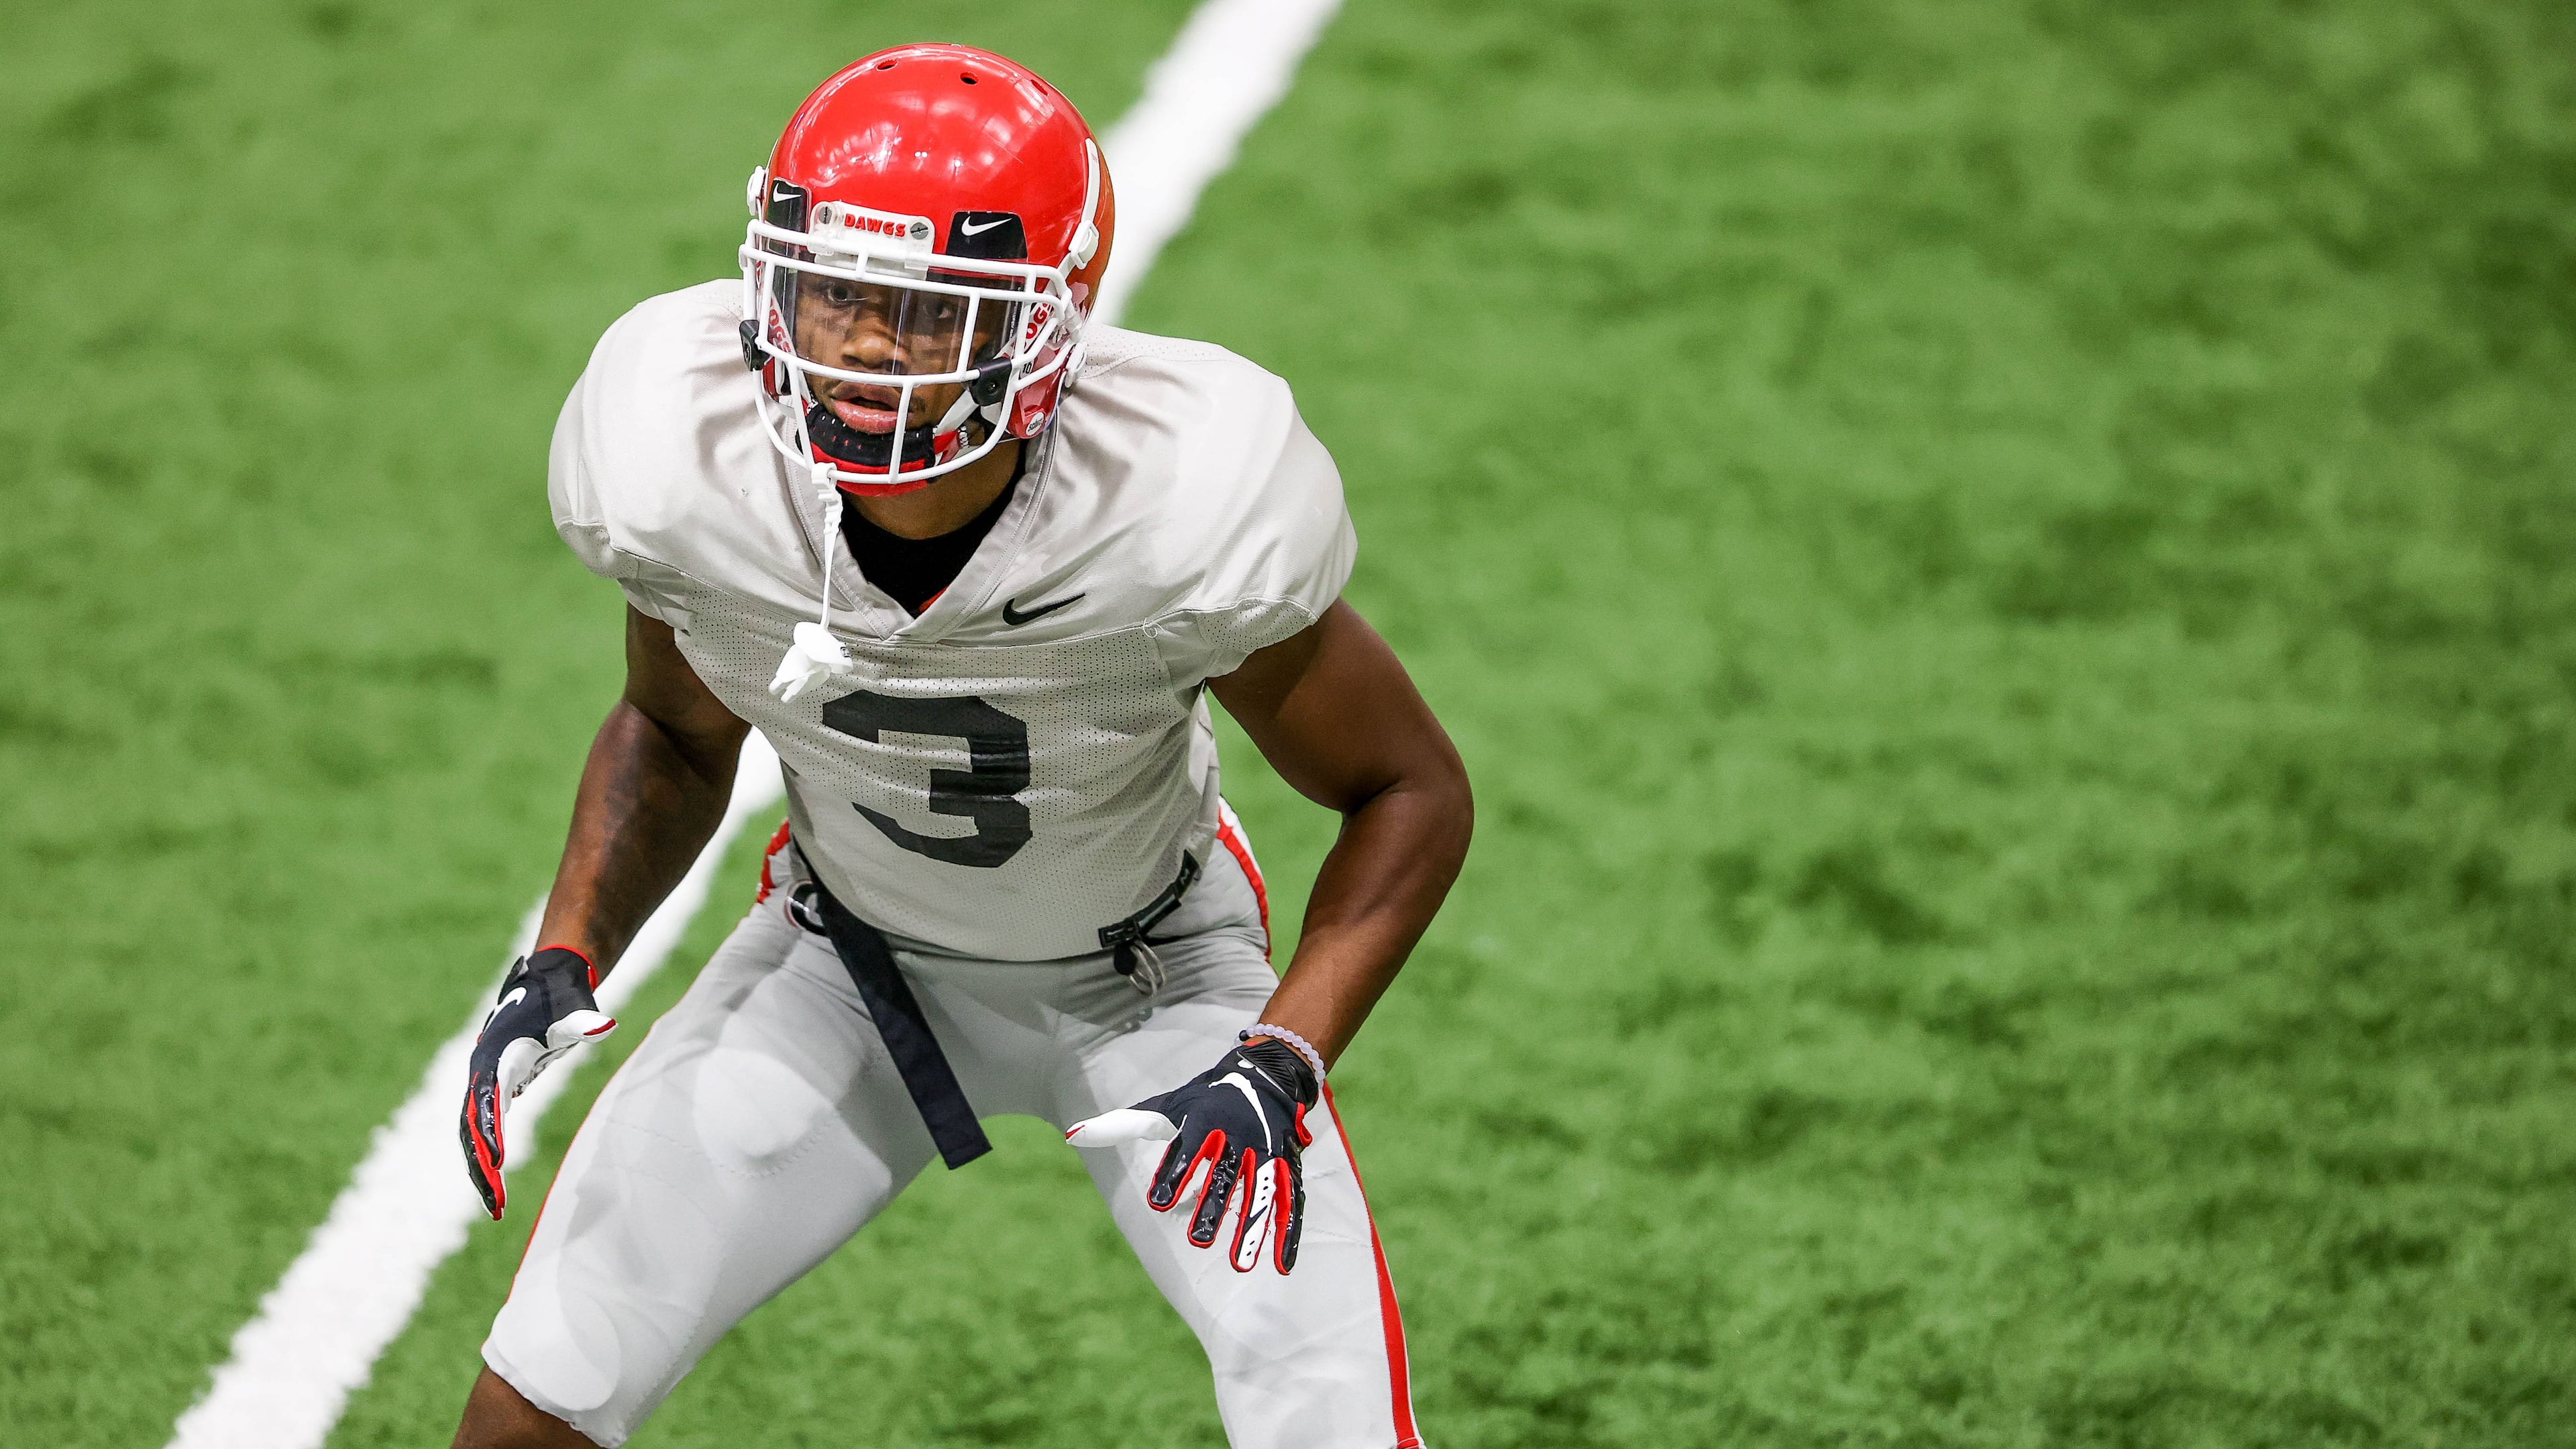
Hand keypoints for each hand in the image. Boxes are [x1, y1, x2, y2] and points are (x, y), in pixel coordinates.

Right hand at [458, 946, 614, 1218]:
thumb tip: (605, 1025)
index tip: (497, 1164)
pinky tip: (493, 1183)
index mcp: (499, 1057)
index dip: (491, 1132)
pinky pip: (481, 1128)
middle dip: (481, 1166)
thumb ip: (585, 1023)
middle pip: (472, 1126)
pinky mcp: (492, 1089)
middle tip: (497, 1205)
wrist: (546, 983)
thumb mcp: (575, 1012)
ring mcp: (483, 1081)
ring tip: (496, 1207)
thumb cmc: (562, 1001)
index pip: (489, 1101)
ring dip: (479, 1168)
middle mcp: (482, 1072)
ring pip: (471, 1133)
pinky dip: (484, 1155)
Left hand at [1064, 1036, 1318, 1272]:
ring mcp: (1267, 1154)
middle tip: (1197, 1241)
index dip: (1175, 1173)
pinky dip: (1287, 1233)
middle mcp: (1238, 1137)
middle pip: (1225, 1174)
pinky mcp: (1288, 1168)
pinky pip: (1291, 1203)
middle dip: (1212, 1206)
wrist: (1266, 1077)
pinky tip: (1280, 1266)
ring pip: (1261, 1192)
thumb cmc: (1205, 1100)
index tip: (1158, 1202)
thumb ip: (1122, 1125)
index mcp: (1205, 1121)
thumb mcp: (1166, 1108)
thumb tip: (1072, 1136)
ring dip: (1252, 1227)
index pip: (1188, 1149)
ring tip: (1240, 1262)